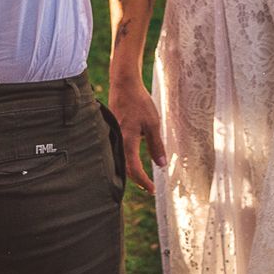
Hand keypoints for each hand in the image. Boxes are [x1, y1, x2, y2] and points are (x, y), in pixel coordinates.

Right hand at [108, 77, 165, 192]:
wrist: (124, 84)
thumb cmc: (139, 102)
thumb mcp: (153, 123)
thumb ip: (156, 145)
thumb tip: (161, 165)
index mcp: (127, 140)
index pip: (134, 168)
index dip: (143, 181)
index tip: (152, 189)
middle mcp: (117, 140)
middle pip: (124, 168)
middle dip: (136, 179)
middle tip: (148, 187)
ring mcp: (113, 135)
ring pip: (120, 159)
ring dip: (130, 170)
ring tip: (142, 177)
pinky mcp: (112, 131)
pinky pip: (117, 150)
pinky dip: (125, 159)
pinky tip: (131, 160)